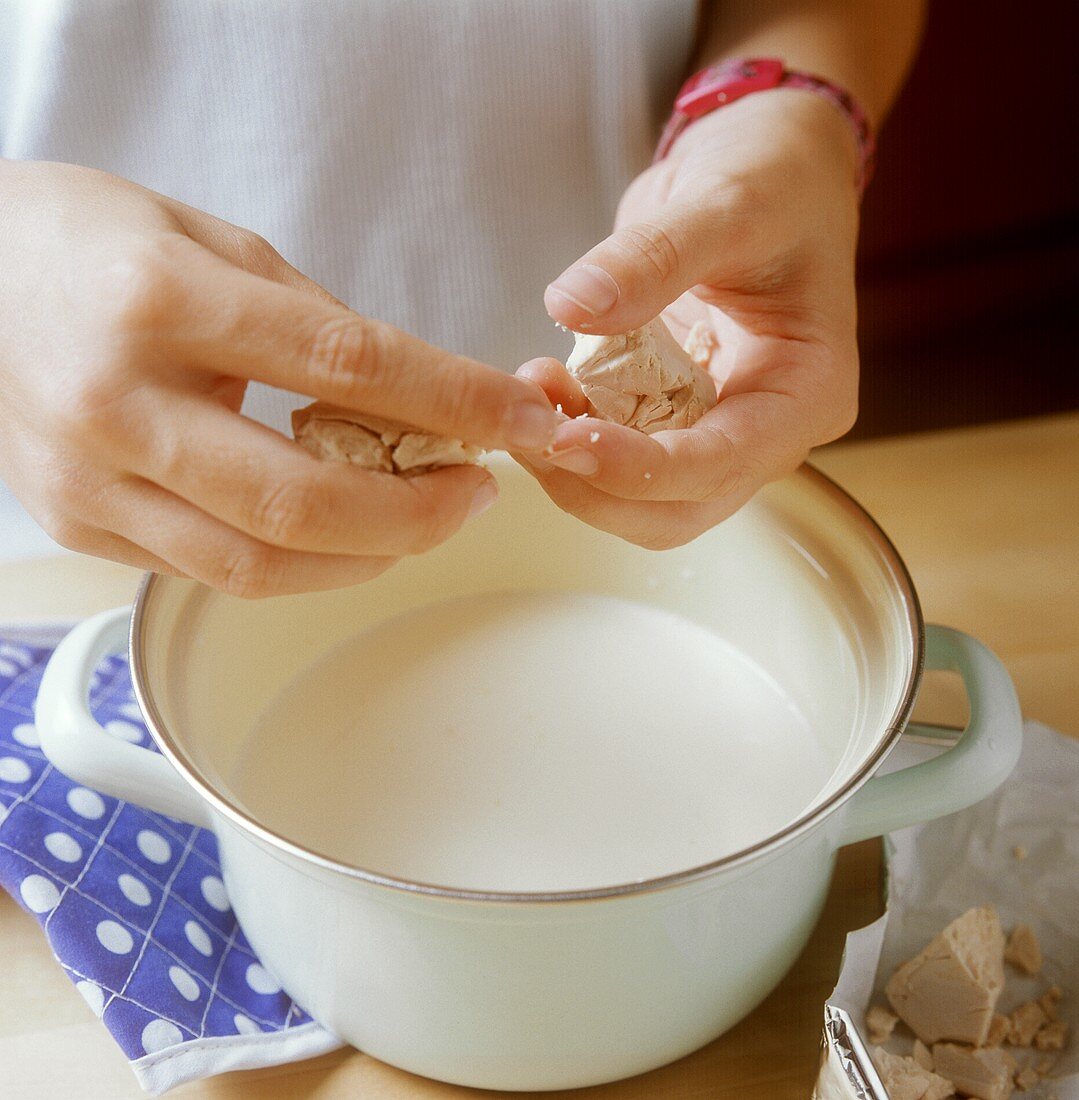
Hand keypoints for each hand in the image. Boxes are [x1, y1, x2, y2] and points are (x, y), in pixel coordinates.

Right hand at [0, 161, 558, 594]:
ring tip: (420, 518)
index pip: (349, 365)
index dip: (455, 404)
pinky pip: (213, 572)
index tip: (523, 422)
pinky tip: (342, 532)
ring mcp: (90, 482)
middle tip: (476, 492)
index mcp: (161, 303)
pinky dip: (299, 563)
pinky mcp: (81, 528)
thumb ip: (316, 324)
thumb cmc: (94, 246)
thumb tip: (419, 397)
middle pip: (305, 501)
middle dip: (418, 513)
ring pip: (259, 565)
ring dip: (367, 554)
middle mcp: (118, 405)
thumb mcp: (214, 243)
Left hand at [518, 90, 860, 548]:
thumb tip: (570, 305)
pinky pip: (618, 452)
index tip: (565, 440)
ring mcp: (719, 430)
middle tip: (528, 431)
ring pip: (640, 499)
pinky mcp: (675, 416)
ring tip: (528, 395)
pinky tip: (543, 386)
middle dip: (595, 487)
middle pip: (676, 510)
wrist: (771, 168)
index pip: (722, 463)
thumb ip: (654, 257)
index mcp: (808, 393)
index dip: (640, 468)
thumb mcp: (726, 203)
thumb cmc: (775, 180)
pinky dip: (573, 435)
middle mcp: (767, 431)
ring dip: (574, 466)